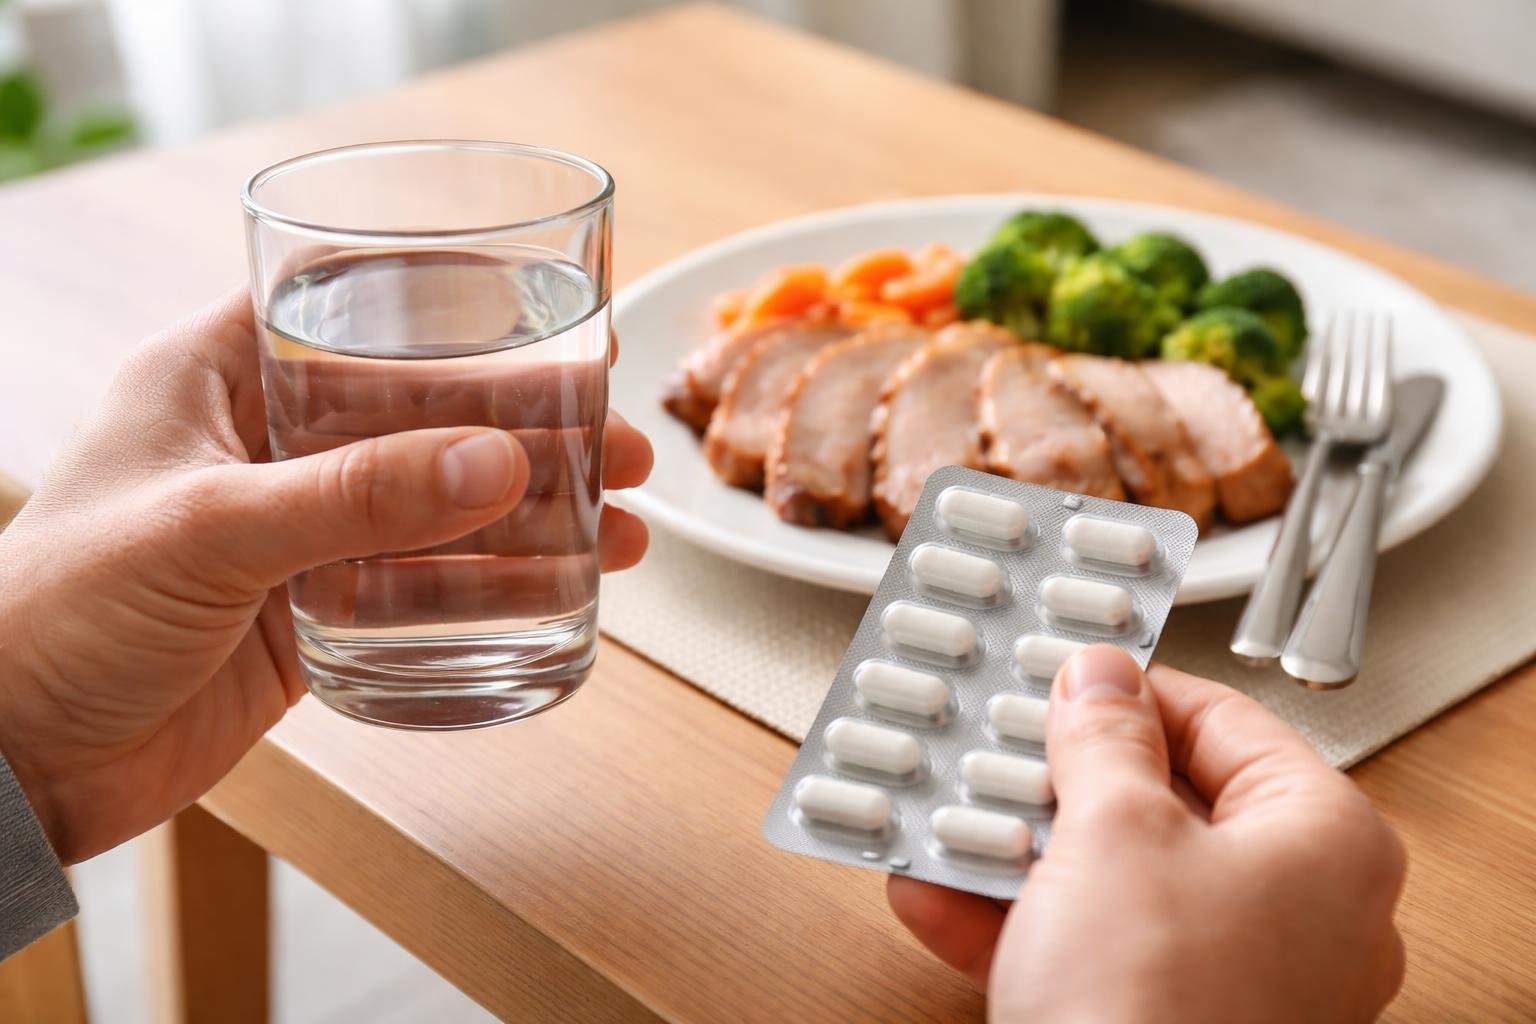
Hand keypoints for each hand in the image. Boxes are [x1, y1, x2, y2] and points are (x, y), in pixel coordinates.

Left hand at [0, 291, 651, 862]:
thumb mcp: (208, 532)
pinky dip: (498, 586)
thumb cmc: (56, 615)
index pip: (355, 311)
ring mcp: (299, 532)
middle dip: (530, 429)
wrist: (11, 765)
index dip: (460, 311)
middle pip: (426, 415)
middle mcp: (268, 444)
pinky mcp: (318, 612)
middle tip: (619, 446)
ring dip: (534, 514)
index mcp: (219, 376)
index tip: (556, 316)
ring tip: (626, 526)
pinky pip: (427, 586)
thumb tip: (499, 463)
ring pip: (440, 506)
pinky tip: (567, 587)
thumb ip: (355, 498)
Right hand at [889, 647, 1405, 1022]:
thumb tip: (1102, 682)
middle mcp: (1297, 912)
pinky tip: (936, 891)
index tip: (1059, 675)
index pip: (1223, 721)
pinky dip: (1015, 920)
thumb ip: (1104, 739)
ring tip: (945, 813)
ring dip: (1015, 849)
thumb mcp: (1114, 832)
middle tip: (994, 743)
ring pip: (1112, 881)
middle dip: (1054, 778)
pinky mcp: (1167, 1022)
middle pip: (1160, 803)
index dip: (1129, 690)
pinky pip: (1088, 949)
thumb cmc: (1161, 1017)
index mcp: (1325, 843)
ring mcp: (1234, 978)